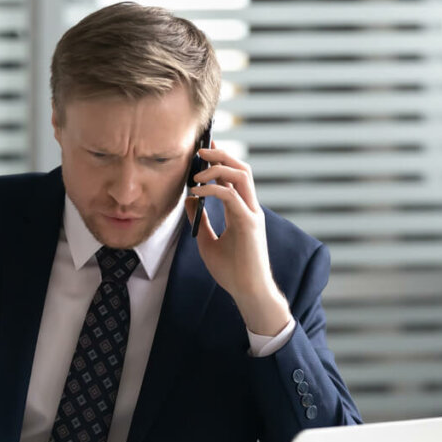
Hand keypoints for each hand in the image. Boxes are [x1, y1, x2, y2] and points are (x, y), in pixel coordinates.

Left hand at [185, 147, 291, 335]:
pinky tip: (197, 190)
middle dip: (221, 155)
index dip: (221, 160)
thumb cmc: (231, 271)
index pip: (235, 177)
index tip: (204, 150)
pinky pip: (231, 196)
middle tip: (200, 149)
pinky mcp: (249, 224)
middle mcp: (250, 209)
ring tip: (197, 170)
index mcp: (243, 212)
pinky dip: (213, 188)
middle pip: (242, 169)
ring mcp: (252, 214)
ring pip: (242, 176)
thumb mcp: (207, 241)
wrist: (247, 292)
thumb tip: (189, 199)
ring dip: (219, 166)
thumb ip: (200, 219)